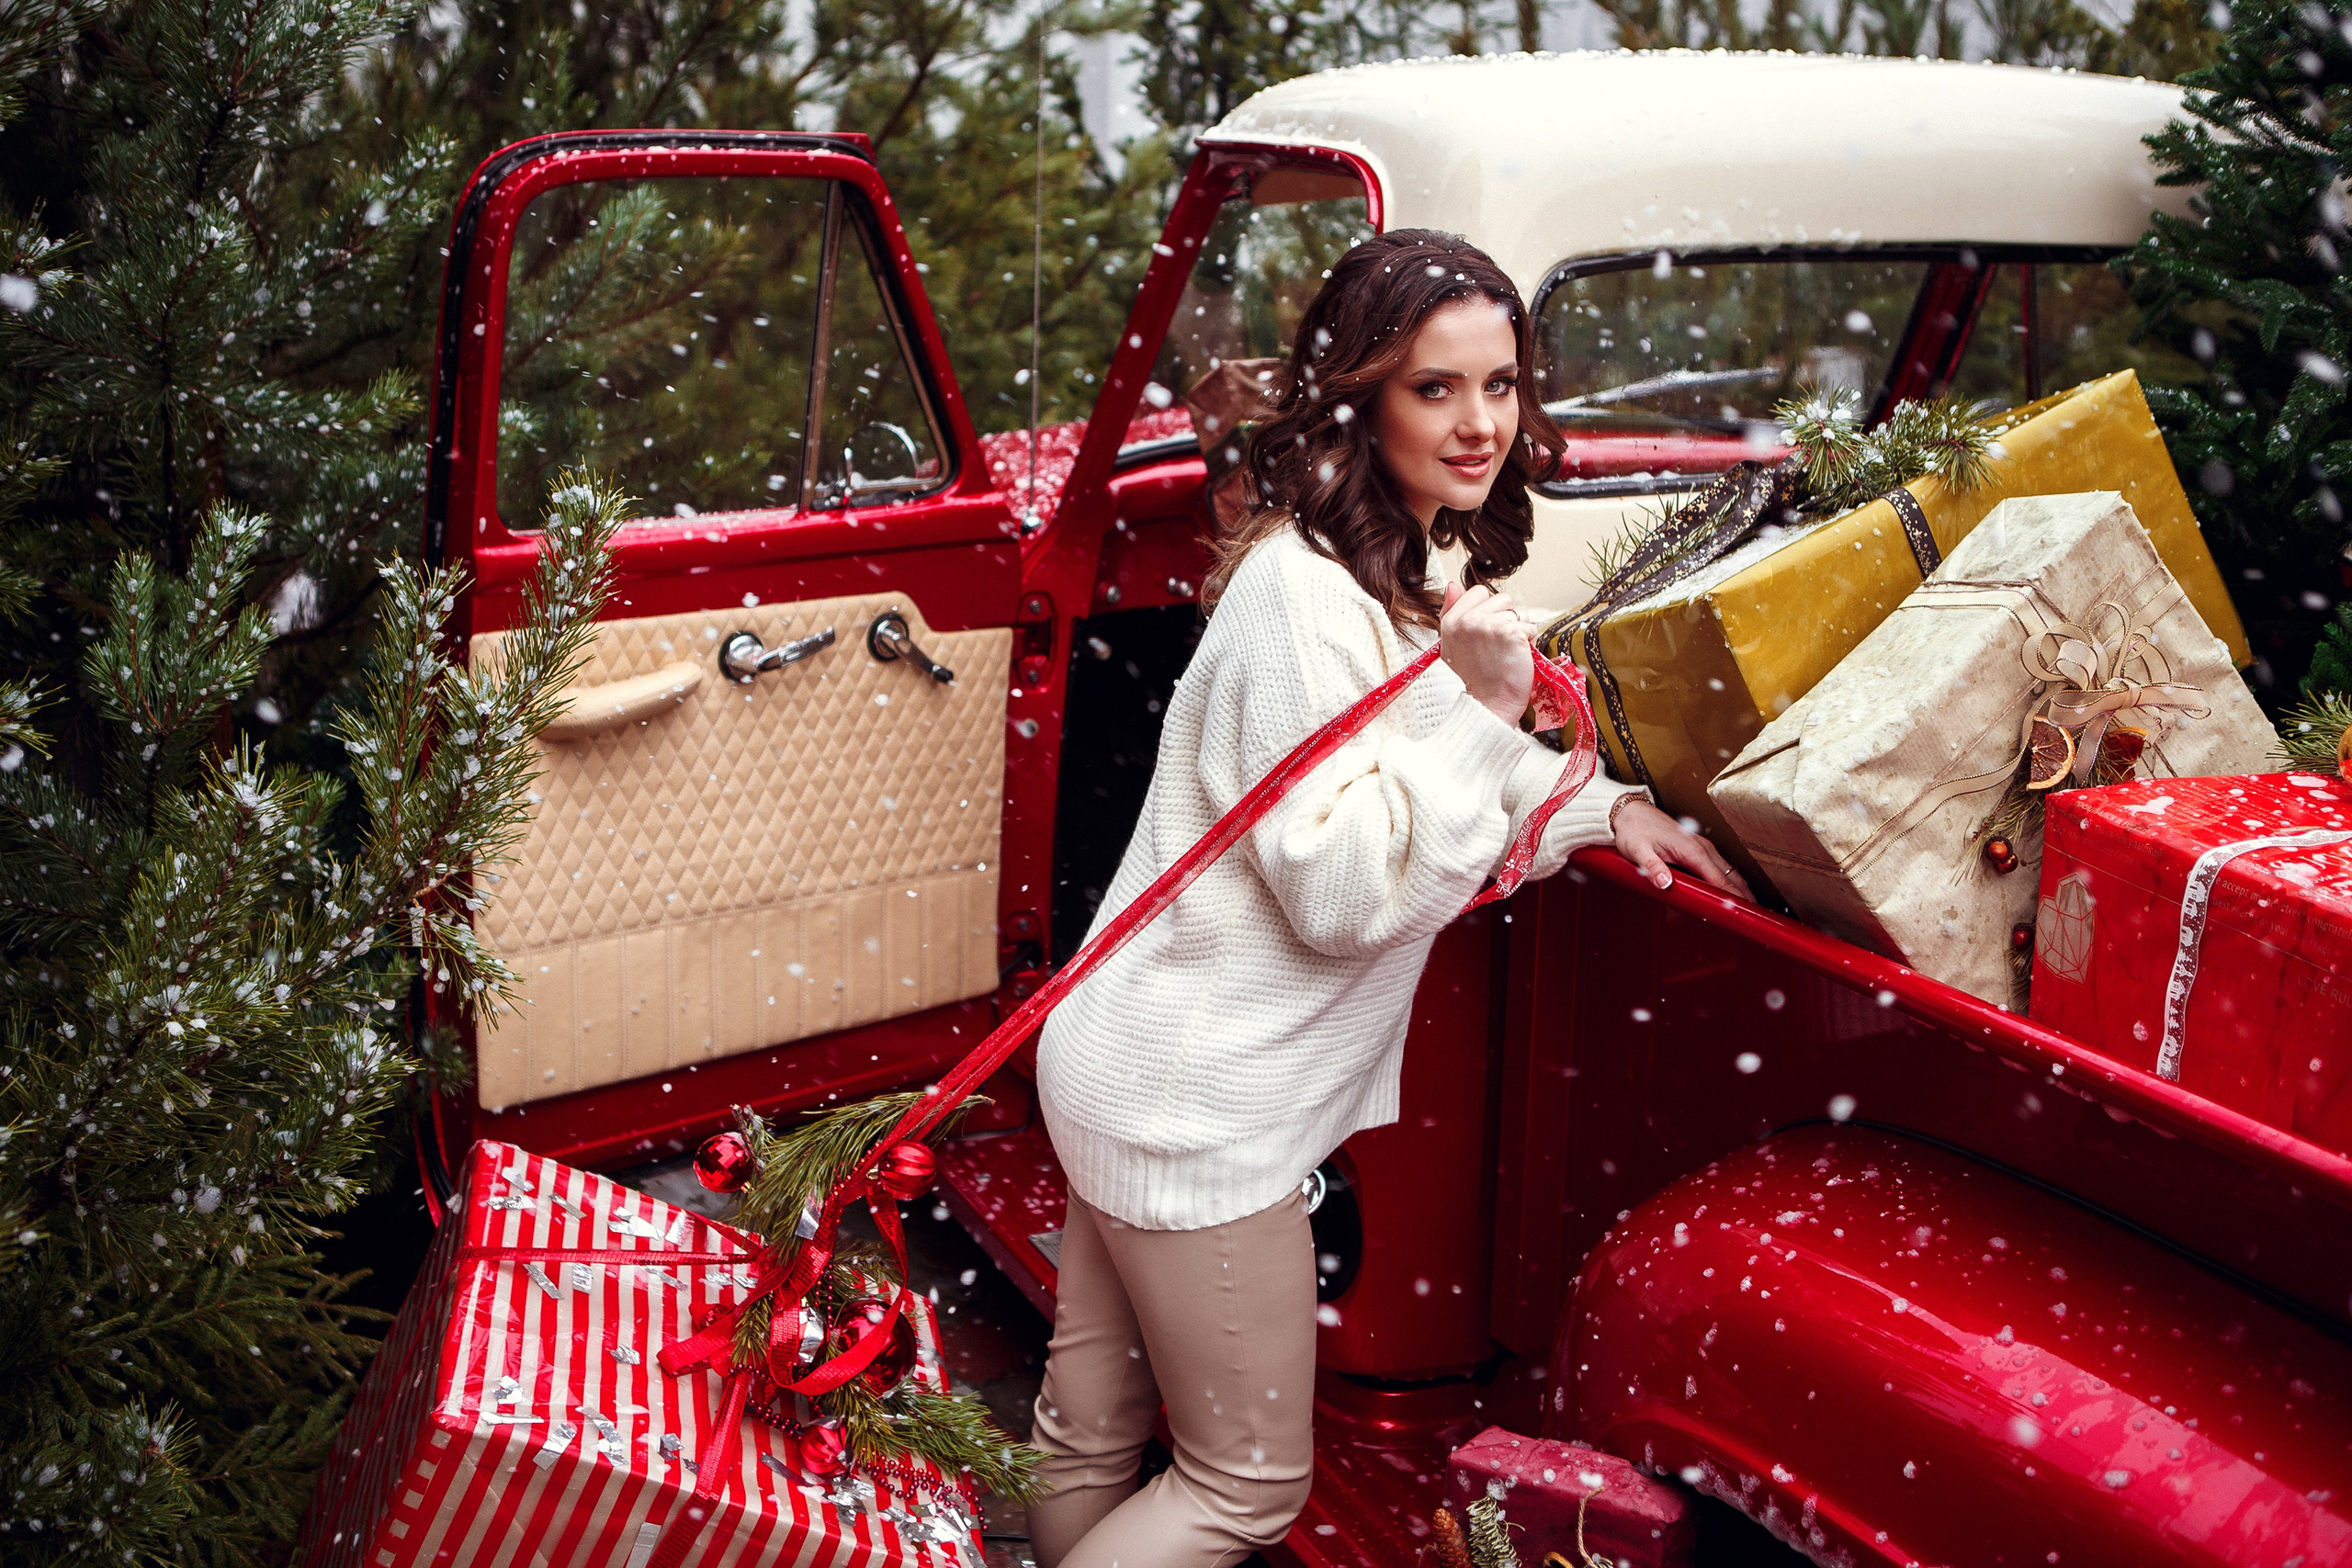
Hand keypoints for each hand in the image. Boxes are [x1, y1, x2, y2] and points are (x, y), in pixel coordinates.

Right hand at [1440, 582, 1532, 724]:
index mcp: (1451, 621)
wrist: (1491, 701)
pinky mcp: (1509, 633)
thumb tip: (1452, 585)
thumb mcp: (1453, 643)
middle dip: (1506, 618)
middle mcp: (1466, 621)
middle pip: (1501, 599)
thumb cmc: (1477, 675)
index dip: (1488, 610)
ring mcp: (1487, 625)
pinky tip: (1517, 655)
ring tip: (1507, 650)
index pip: (1478, 592)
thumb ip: (1452, 612)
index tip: (1486, 633)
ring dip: (1519, 629)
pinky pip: (1529, 626)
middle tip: (1498, 644)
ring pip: (1518, 612)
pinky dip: (1529, 641)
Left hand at [1611, 799, 1753, 900]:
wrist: (1630, 812)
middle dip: (1744, 895)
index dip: (1733, 896)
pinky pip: (1719, 865)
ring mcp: (1701, 846)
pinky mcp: (1697, 846)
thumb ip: (1653, 868)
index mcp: (1692, 850)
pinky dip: (1729, 878)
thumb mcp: (1638, 852)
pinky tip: (1730, 889)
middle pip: (1731, 875)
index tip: (1744, 910)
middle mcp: (1702, 847)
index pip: (1719, 879)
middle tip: (1755, 914)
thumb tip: (1666, 884)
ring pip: (1728, 870)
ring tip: (1749, 906)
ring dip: (1739, 887)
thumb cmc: (1634, 830)